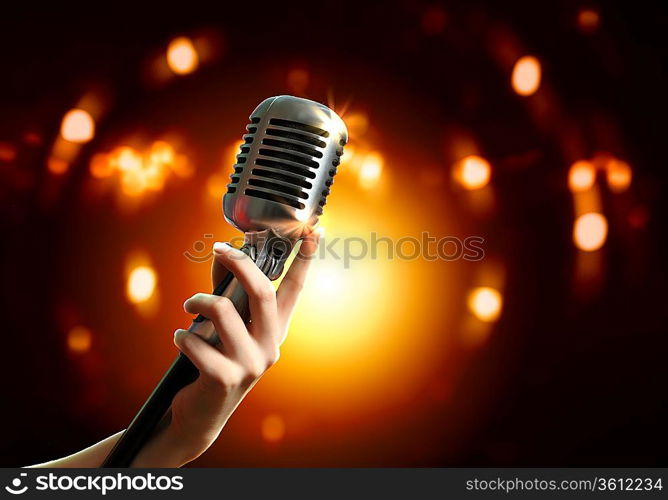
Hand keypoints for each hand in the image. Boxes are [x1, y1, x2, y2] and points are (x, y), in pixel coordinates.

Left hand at [133, 234, 318, 466]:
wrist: (201, 414)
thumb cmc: (214, 360)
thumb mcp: (226, 326)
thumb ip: (226, 290)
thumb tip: (220, 254)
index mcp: (276, 329)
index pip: (295, 289)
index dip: (305, 259)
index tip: (316, 231)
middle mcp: (271, 345)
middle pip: (261, 291)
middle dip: (238, 264)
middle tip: (219, 250)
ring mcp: (251, 364)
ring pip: (223, 311)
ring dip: (198, 302)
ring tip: (188, 307)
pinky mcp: (225, 378)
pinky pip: (196, 342)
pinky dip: (182, 336)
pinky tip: (180, 340)